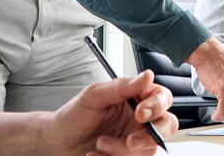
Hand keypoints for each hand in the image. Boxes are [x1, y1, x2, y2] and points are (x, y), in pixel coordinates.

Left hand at [42, 70, 177, 155]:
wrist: (57, 142)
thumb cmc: (74, 115)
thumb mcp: (95, 95)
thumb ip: (122, 86)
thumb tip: (146, 75)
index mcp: (136, 98)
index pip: (161, 98)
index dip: (157, 106)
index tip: (140, 112)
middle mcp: (139, 120)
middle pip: (167, 125)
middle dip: (150, 136)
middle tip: (130, 141)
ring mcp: (135, 140)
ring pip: (147, 149)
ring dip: (121, 150)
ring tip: (100, 144)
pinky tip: (97, 154)